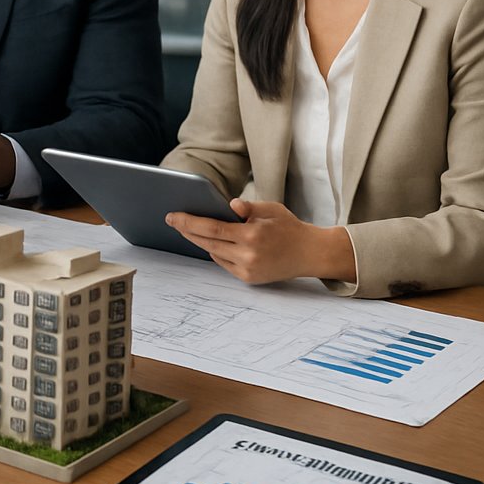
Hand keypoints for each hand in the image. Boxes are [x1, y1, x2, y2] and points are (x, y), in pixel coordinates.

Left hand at [166, 199, 356, 284]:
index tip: (172, 216)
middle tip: (172, 220)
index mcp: (252, 234)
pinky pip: (224, 263)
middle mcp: (248, 255)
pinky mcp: (249, 278)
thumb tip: (228, 204)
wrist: (310, 253)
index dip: (189, 222)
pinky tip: (208, 243)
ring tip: (186, 229)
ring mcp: (248, 269)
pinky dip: (215, 252)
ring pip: (213, 253)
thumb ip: (248, 207)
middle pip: (207, 242)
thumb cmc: (289, 227)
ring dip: (199, 242)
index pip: (211, 228)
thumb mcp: (271, 209)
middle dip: (187, 231)